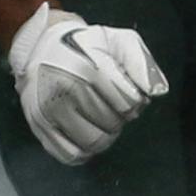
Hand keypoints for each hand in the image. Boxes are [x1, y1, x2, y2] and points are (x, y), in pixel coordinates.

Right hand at [7, 4, 168, 165]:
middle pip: (113, 124)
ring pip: (94, 143)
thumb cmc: (86, 46)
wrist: (41, 47)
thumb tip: (156, 91)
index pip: (129, 103)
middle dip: (119, 116)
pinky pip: (71, 155)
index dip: (135, 100)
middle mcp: (65, 90)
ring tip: (98, 116)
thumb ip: (142, 63)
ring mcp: (49, 111)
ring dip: (104, 134)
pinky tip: (84, 131)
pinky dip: (83, 150)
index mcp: (87, 67)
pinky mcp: (39, 127)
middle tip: (110, 102)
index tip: (125, 90)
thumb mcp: (119, 41)